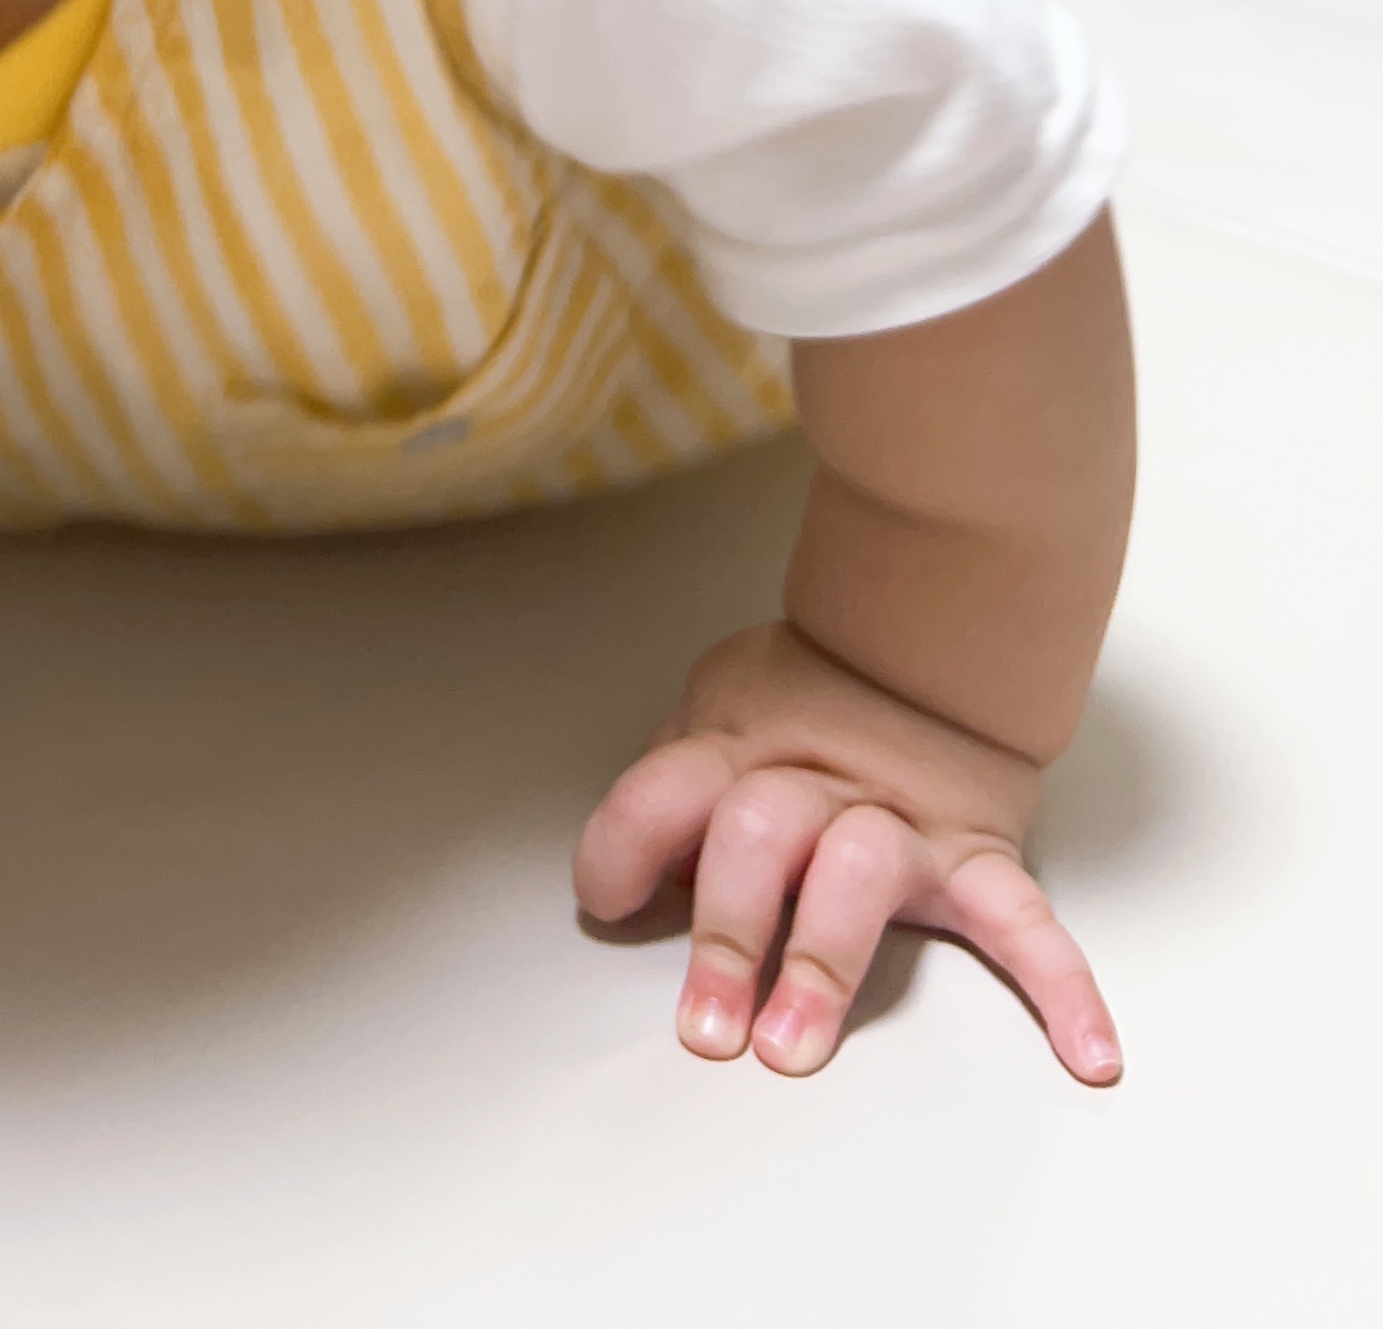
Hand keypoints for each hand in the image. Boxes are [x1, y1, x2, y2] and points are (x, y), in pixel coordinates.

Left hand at [574, 619, 1118, 1085]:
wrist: (935, 640)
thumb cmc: (813, 690)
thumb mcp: (721, 702)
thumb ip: (682, 775)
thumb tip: (637, 867)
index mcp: (744, 748)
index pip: (666, 789)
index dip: (625, 844)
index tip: (606, 902)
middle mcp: (820, 787)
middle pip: (758, 836)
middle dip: (727, 933)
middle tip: (706, 1026)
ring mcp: (905, 826)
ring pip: (857, 877)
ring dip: (822, 964)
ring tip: (791, 1046)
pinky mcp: (978, 858)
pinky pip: (1026, 921)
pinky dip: (1062, 986)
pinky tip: (1086, 1054)